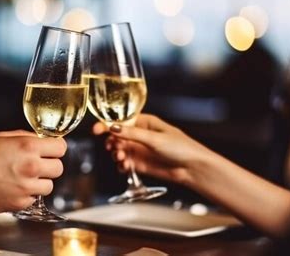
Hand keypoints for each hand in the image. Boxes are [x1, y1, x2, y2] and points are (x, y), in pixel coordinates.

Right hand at [0, 130, 65, 213]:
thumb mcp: (0, 137)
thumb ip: (24, 137)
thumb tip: (40, 140)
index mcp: (28, 147)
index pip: (61, 147)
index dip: (55, 148)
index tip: (51, 149)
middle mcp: (31, 167)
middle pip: (59, 168)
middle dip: (50, 164)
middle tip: (38, 164)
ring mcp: (26, 187)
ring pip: (49, 185)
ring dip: (40, 181)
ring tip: (24, 177)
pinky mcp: (20, 203)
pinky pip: (34, 198)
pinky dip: (28, 194)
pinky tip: (14, 188)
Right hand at [93, 114, 212, 186]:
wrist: (193, 169)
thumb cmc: (181, 148)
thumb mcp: (155, 138)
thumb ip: (132, 133)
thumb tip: (112, 127)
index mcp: (145, 122)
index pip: (121, 121)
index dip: (107, 124)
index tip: (96, 129)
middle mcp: (140, 135)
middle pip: (117, 136)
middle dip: (112, 142)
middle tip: (113, 148)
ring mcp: (140, 149)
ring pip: (119, 150)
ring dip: (116, 154)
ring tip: (123, 159)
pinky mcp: (141, 164)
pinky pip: (125, 163)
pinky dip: (122, 165)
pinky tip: (125, 166)